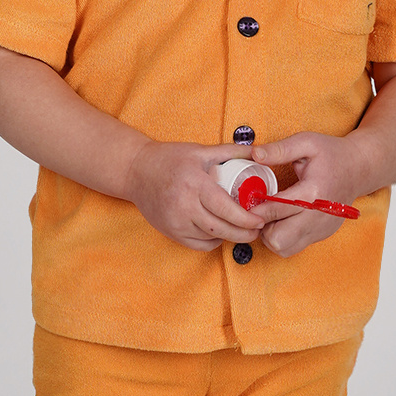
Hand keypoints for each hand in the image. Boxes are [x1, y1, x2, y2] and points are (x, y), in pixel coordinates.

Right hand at [124, 140, 260, 250]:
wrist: (135, 171)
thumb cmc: (169, 159)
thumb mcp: (200, 151)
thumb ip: (230, 152)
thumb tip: (258, 152)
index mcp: (195, 184)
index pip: (226, 209)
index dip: (246, 219)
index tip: (260, 220)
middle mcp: (184, 206)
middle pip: (221, 228)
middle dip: (244, 233)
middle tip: (256, 230)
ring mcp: (176, 222)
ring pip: (211, 238)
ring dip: (230, 237)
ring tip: (242, 230)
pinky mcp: (170, 232)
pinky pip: (198, 244)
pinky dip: (213, 241)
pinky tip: (220, 232)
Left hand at [245, 132, 367, 258]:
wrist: (359, 168)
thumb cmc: (332, 153)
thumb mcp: (307, 142)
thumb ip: (280, 149)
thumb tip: (255, 153)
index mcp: (313, 192)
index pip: (277, 209)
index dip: (255, 209)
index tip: (244, 203)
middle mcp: (318, 216)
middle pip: (278, 238)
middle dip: (262, 226)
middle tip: (258, 210)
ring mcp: (320, 229)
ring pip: (283, 248)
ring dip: (270, 234)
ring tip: (270, 215)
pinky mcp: (321, 235)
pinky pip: (293, 247)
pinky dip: (282, 238)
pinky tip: (281, 220)